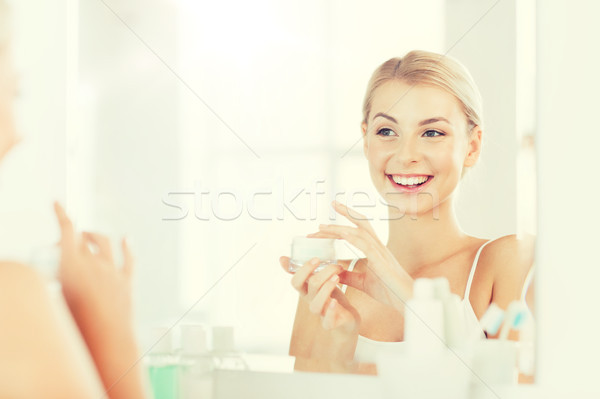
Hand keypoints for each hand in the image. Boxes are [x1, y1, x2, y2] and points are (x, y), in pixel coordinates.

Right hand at [54, 202, 133, 328]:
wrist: (107, 338)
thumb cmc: (75, 324)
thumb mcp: (54, 299)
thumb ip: (51, 284)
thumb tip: (49, 278)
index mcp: (72, 264)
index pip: (67, 230)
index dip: (61, 214)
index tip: (57, 203)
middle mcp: (94, 262)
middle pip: (83, 238)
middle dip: (73, 235)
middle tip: (66, 242)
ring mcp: (112, 270)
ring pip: (105, 243)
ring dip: (95, 236)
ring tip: (89, 236)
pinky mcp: (126, 281)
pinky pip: (128, 258)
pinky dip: (127, 246)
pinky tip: (126, 239)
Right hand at [280, 256, 359, 333]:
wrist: (346, 316)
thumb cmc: (331, 296)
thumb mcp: (319, 280)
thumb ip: (306, 270)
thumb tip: (281, 258)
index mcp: (306, 290)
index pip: (296, 281)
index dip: (304, 270)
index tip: (316, 259)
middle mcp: (310, 301)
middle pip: (312, 287)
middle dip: (324, 274)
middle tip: (336, 267)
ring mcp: (320, 312)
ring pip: (316, 304)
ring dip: (327, 288)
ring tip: (337, 278)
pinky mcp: (330, 323)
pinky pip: (327, 321)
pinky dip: (330, 311)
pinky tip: (335, 302)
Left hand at [308, 200, 412, 309]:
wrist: (406, 301)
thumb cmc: (389, 291)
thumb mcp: (362, 283)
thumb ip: (349, 276)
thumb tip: (334, 272)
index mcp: (374, 250)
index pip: (357, 230)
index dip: (342, 224)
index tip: (324, 224)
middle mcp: (378, 247)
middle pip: (360, 224)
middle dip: (346, 212)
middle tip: (331, 204)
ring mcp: (380, 252)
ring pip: (360, 232)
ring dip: (341, 227)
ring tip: (323, 227)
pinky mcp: (381, 262)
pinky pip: (366, 246)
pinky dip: (353, 238)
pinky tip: (342, 234)